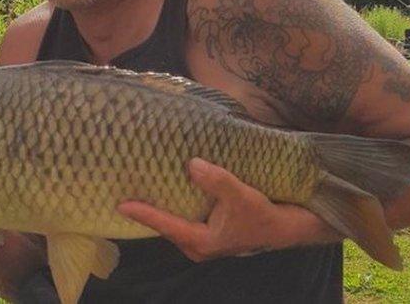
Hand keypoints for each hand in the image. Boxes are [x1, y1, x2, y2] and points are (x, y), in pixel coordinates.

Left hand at [117, 158, 339, 261]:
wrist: (289, 227)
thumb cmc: (265, 215)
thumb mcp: (242, 196)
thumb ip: (217, 181)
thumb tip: (192, 165)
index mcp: (200, 241)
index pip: (165, 224)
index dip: (143, 213)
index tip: (121, 204)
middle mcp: (198, 244)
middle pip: (166, 226)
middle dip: (148, 210)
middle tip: (127, 191)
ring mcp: (204, 240)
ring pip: (176, 223)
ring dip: (163, 207)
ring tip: (144, 187)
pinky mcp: (211, 231)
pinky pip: (186, 219)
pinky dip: (178, 205)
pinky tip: (171, 188)